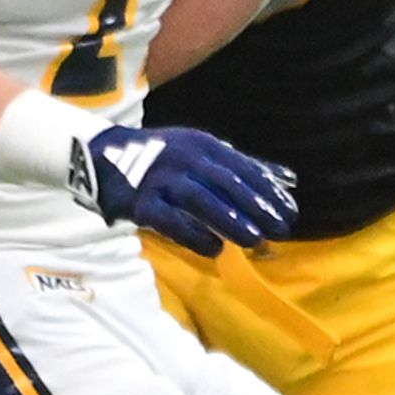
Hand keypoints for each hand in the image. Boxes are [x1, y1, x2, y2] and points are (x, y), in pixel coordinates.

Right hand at [67, 123, 296, 253]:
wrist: (103, 157)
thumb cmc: (164, 159)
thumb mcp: (203, 152)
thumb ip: (244, 166)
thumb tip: (290, 179)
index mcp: (202, 145)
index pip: (243, 167)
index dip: (268, 191)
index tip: (291, 212)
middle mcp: (183, 158)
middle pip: (225, 183)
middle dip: (256, 207)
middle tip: (281, 229)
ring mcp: (160, 180)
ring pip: (200, 200)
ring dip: (230, 219)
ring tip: (254, 240)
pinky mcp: (141, 203)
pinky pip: (170, 221)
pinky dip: (193, 235)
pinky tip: (215, 249)